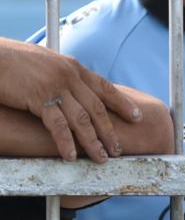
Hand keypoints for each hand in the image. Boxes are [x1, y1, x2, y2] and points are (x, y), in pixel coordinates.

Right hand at [0, 37, 143, 162]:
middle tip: (119, 149)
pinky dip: (66, 142)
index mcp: (72, 67)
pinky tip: (71, 156)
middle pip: (97, 108)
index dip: (122, 103)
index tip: (138, 116)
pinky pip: (58, 125)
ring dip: (93, 142)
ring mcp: (55, 86)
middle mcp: (68, 75)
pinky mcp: (38, 97)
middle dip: (110, 131)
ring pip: (82, 119)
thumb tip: (73, 90)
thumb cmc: (12, 61)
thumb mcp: (45, 64)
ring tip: (102, 158)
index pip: (104, 87)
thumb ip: (62, 76)